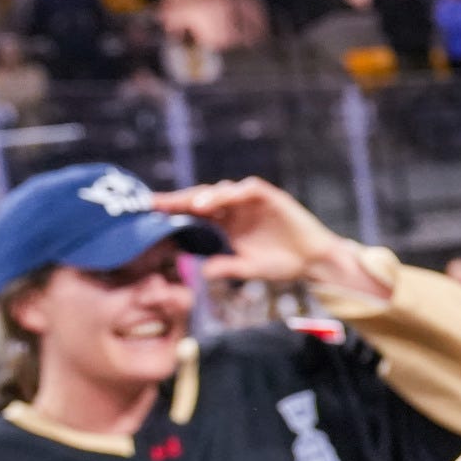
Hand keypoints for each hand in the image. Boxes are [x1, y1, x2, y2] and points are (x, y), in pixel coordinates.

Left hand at [149, 179, 384, 299]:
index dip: (172, 212)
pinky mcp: (270, 197)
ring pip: (222, 191)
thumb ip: (226, 267)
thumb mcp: (248, 269)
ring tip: (189, 205)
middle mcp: (234, 208)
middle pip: (202, 197)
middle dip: (179, 200)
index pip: (193, 214)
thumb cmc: (281, 264)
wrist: (314, 260)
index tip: (147, 215)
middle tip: (154, 203)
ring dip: (204, 195)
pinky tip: (215, 201)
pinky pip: (248, 190)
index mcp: (226, 224)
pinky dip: (231, 193)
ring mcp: (251, 201)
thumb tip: (200, 271)